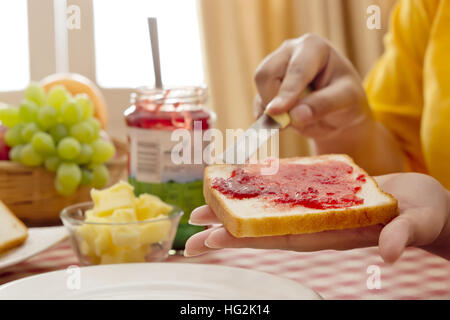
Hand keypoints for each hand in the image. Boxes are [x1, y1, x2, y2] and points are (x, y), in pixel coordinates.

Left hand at [185, 173, 449, 262]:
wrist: (425, 204)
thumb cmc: (424, 214)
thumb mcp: (417, 223)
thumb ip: (401, 235)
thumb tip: (389, 253)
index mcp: (331, 233)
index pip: (280, 238)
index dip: (246, 239)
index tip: (212, 239)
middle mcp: (316, 224)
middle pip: (264, 229)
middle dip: (227, 229)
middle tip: (192, 228)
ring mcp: (316, 210)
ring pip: (269, 211)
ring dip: (236, 210)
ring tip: (204, 207)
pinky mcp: (321, 194)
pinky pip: (285, 192)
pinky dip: (260, 190)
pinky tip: (242, 185)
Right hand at [253, 33, 404, 174]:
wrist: (338, 111)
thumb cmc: (347, 99)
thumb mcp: (347, 100)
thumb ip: (323, 105)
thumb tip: (294, 117)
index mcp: (313, 46)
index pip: (295, 70)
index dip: (286, 92)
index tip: (276, 112)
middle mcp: (289, 51)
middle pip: (266, 74)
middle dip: (275, 101)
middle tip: (292, 122)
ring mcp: (274, 67)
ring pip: (259, 89)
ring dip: (272, 111)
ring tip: (296, 120)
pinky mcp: (266, 86)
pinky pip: (258, 103)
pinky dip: (267, 118)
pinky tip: (286, 122)